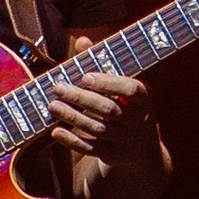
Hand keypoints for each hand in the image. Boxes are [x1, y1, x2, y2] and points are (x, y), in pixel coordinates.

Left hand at [45, 67, 169, 198]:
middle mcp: (140, 121)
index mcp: (145, 98)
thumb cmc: (130, 108)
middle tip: (58, 87)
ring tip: (53, 105)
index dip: (109, 84)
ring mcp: (128, 141)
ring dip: (73, 117)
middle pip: (110, 110)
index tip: (85, 77)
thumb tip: (82, 41)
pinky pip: (92, 149)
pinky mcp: (114, 157)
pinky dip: (73, 141)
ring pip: (99, 129)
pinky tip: (56, 132)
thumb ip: (103, 63)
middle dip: (82, 98)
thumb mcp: (125, 87)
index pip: (131, 90)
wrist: (144, 154)